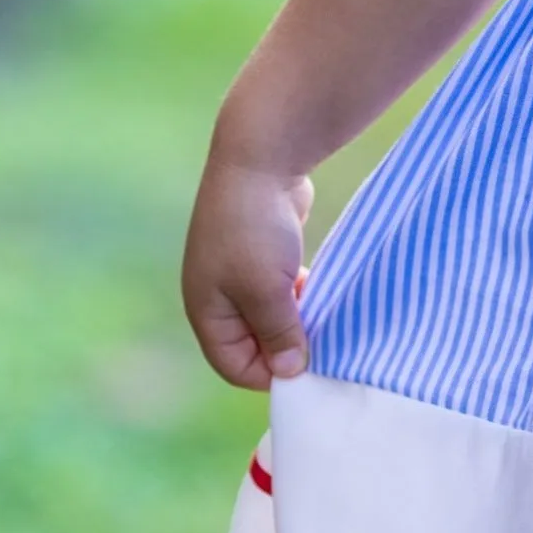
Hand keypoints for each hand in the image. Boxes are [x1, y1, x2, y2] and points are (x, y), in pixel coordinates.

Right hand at [183, 154, 314, 389]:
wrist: (260, 159)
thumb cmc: (255, 229)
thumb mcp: (267, 291)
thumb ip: (279, 334)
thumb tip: (290, 372)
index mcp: (207, 311)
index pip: (234, 366)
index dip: (270, 373)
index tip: (310, 364)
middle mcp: (219, 297)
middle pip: (254, 344)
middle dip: (287, 346)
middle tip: (323, 341)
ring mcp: (239, 274)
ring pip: (273, 317)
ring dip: (299, 320)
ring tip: (324, 315)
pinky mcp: (264, 255)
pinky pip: (284, 292)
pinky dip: (302, 296)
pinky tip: (321, 288)